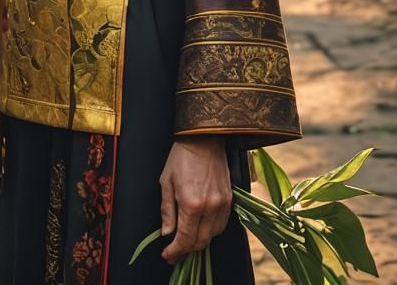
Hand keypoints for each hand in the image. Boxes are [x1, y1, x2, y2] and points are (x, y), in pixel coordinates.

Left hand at [159, 137, 232, 262]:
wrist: (203, 140)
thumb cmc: (181, 158)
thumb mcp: (165, 182)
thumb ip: (167, 211)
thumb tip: (166, 233)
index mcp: (191, 204)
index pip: (185, 239)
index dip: (175, 252)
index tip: (167, 256)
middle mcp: (210, 208)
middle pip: (201, 243)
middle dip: (187, 251)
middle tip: (175, 252)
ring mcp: (222, 205)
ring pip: (212, 236)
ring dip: (199, 241)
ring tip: (186, 238)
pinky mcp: (230, 200)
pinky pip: (221, 225)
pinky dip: (210, 230)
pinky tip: (200, 226)